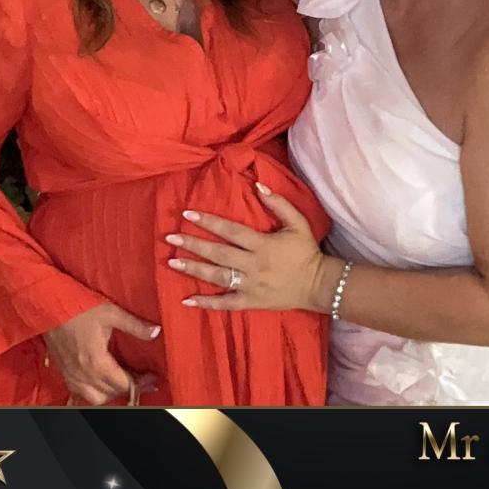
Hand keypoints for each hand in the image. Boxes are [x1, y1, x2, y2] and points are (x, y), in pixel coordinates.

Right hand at [42, 303, 160, 405]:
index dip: (141, 383)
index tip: (152, 377)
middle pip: (110, 394)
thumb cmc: (79, 309)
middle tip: (142, 378)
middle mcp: (83, 374)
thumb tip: (156, 332)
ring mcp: (72, 376)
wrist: (49, 308)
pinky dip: (94, 392)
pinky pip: (80, 393)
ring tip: (123, 381)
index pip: (123, 384)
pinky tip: (102, 382)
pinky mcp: (64, 373)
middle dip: (129, 388)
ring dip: (111, 393)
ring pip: (95, 398)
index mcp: (96, 362)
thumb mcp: (111, 313)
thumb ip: (135, 325)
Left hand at [165, 182, 332, 312]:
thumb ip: (278, 203)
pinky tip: (187, 301)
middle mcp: (253, 265)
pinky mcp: (251, 301)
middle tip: (170, 237)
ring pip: (217, 277)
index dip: (209, 222)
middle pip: (218, 253)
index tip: (188, 215)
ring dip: (194, 269)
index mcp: (262, 244)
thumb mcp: (298, 222)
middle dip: (193, 245)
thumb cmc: (306, 251)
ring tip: (172, 262)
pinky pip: (226, 303)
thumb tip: (258, 186)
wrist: (318, 284)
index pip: (230, 231)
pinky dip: (206, 303)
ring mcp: (250, 285)